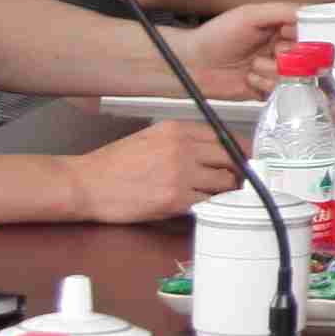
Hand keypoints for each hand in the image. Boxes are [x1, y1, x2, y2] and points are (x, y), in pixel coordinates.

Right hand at [66, 120, 243, 222]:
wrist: (87, 184)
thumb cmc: (114, 163)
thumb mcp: (151, 137)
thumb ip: (183, 140)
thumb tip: (215, 151)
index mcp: (177, 130)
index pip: (226, 137)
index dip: (241, 151)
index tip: (247, 160)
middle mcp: (182, 148)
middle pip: (231, 158)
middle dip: (238, 171)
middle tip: (237, 181)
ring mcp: (180, 174)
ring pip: (224, 182)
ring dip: (223, 190)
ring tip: (213, 194)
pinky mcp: (175, 199)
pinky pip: (207, 203)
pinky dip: (207, 205)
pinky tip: (197, 204)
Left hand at [182, 4, 298, 98]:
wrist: (193, 65)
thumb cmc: (215, 36)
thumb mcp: (249, 15)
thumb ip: (280, 11)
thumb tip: (306, 13)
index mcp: (278, 28)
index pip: (306, 33)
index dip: (302, 38)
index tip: (287, 38)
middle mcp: (278, 49)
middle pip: (305, 57)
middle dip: (288, 57)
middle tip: (271, 53)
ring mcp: (272, 70)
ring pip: (294, 76)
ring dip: (273, 71)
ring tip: (253, 66)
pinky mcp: (266, 89)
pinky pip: (281, 92)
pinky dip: (265, 85)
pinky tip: (250, 78)